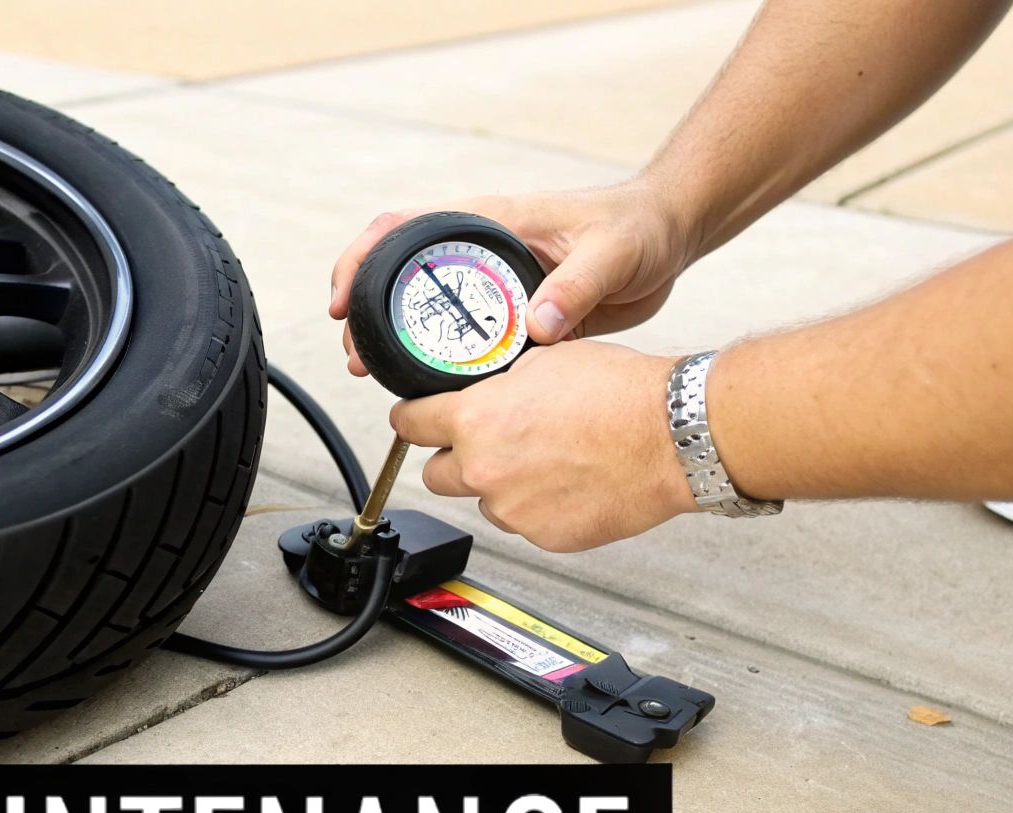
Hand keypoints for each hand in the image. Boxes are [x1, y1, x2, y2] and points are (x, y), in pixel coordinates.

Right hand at [329, 181, 694, 375]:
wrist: (667, 237)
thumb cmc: (638, 226)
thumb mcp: (610, 252)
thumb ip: (576, 287)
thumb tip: (538, 327)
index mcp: (491, 221)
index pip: (403, 228)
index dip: (362, 259)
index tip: (345, 300)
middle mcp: (482, 250)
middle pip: (401, 275)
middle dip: (368, 313)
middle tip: (358, 357)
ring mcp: (494, 282)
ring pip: (430, 311)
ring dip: (400, 342)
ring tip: (380, 377)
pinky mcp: (513, 311)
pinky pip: (466, 338)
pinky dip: (444, 362)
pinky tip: (438, 391)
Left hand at [391, 342, 697, 550]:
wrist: (671, 436)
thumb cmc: (621, 395)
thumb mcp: (546, 360)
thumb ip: (501, 383)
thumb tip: (485, 390)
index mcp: (476, 419)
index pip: (411, 425)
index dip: (412, 420)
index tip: (413, 421)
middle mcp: (485, 469)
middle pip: (436, 474)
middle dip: (455, 459)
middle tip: (485, 444)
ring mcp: (513, 510)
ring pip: (484, 502)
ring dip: (500, 486)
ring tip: (544, 461)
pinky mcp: (545, 537)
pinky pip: (525, 523)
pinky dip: (538, 508)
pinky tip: (568, 483)